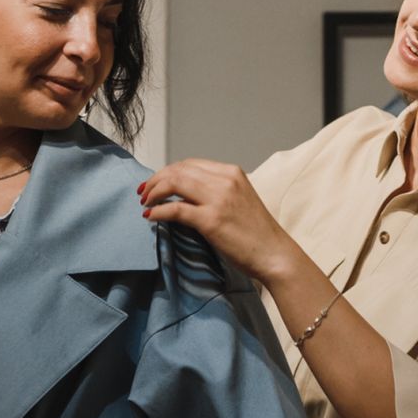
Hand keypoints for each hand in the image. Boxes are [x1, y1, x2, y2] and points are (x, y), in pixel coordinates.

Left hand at [135, 160, 296, 285]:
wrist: (274, 254)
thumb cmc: (257, 233)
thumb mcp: (238, 201)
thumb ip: (216, 192)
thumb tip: (184, 195)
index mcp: (231, 173)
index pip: (190, 164)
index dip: (168, 171)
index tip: (155, 183)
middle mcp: (225, 180)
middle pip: (178, 170)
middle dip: (156, 180)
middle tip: (143, 193)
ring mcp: (218, 199)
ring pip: (174, 183)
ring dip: (154, 192)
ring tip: (145, 203)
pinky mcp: (211, 220)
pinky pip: (176, 209)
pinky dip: (159, 212)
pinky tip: (150, 217)